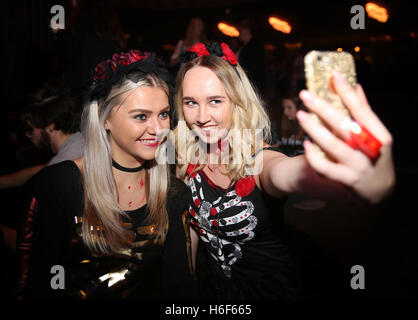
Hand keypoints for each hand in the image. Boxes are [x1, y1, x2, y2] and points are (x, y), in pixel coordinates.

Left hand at [297, 71, 394, 203]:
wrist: (379, 189)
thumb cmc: (374, 155)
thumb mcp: (375, 134)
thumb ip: (364, 112)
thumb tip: (356, 86)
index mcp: (379, 134)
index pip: (362, 109)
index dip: (347, 92)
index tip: (333, 75)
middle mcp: (370, 149)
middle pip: (344, 125)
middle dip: (323, 107)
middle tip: (305, 94)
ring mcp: (357, 165)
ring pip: (333, 145)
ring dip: (314, 129)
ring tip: (300, 115)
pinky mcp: (346, 179)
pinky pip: (325, 167)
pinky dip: (314, 155)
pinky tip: (306, 144)